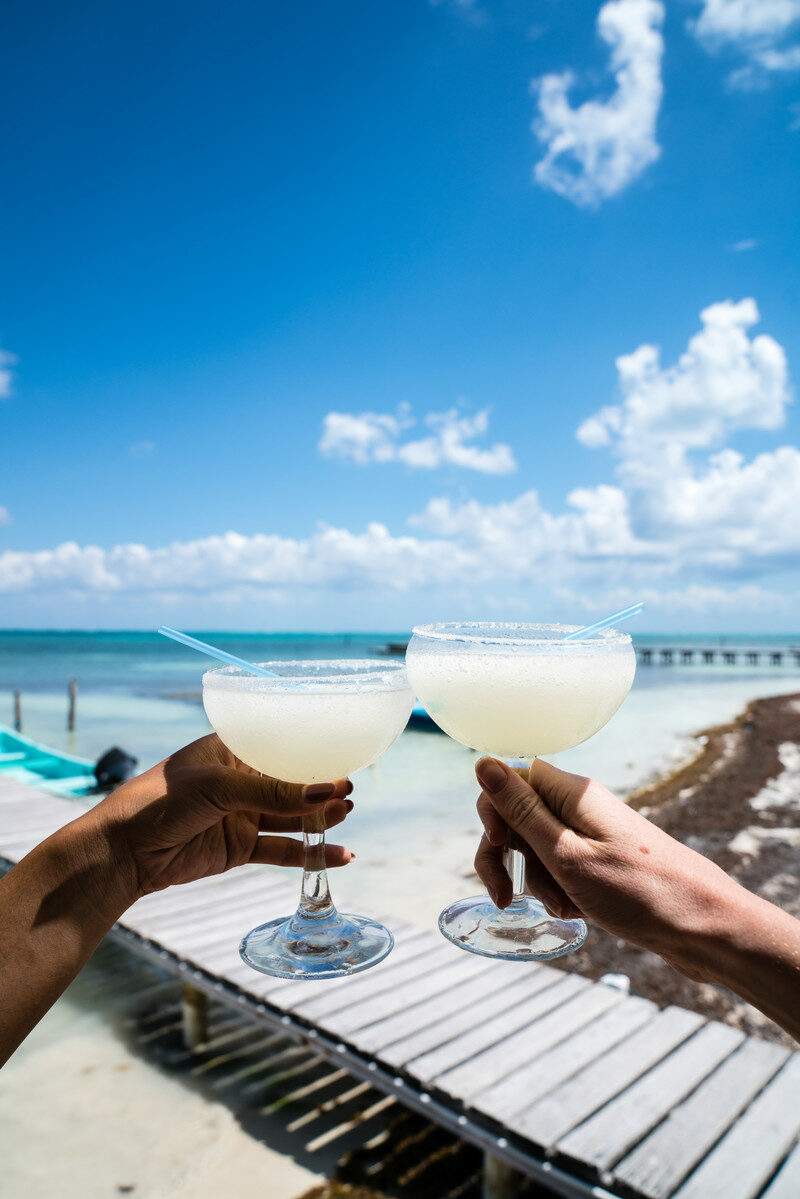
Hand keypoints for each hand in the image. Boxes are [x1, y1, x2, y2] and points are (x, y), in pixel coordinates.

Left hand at [78, 734, 354, 906]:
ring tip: (346, 815)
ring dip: (320, 818)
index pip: (280, 746)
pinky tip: (337, 855)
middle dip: (322, 788)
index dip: (312, 753)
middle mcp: (239, 779)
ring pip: (291, 816)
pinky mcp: (239, 848)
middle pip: (291, 783)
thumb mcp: (219, 786)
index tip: (344, 758)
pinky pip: (282, 849)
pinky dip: (309, 854)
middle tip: (350, 791)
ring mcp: (241, 814)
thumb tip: (327, 791)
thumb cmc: (159, 800)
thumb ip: (274, 791)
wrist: (122, 852)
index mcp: (231, 749)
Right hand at [473, 756, 748, 983]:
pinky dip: (561, 891)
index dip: (494, 816)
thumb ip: (521, 811)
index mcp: (571, 793)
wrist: (706, 929)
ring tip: (565, 910)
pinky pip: (564, 867)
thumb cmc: (639, 893)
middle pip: (518, 817)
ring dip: (539, 882)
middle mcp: (580, 806)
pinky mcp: (605, 859)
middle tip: (511, 899)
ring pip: (539, 848)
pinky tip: (578, 914)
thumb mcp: (567, 855)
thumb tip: (483, 761)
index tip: (502, 851)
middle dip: (511, 860)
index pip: (508, 781)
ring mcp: (594, 833)